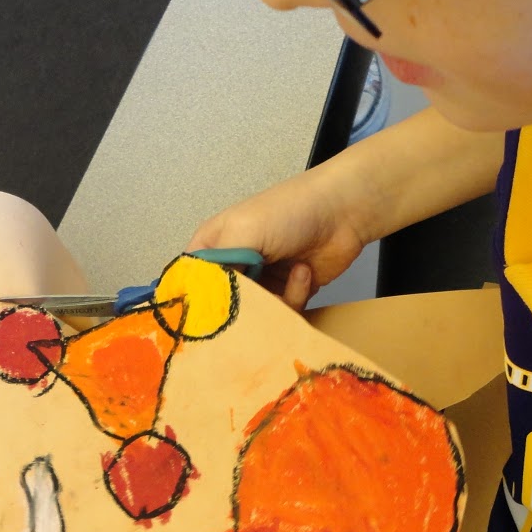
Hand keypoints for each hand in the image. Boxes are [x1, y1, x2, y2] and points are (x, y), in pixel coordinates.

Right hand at [187, 167, 369, 310]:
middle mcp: (234, 266)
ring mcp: (261, 282)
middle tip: (257, 305)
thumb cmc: (289, 211)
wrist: (343, 212)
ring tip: (293, 272)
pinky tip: (303, 272)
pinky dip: (294, 296)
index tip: (203, 320)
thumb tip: (202, 300)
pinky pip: (281, 314)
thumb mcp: (243, 232)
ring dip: (276, 300)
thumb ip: (216, 268)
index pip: (189, 282)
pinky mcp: (287, 294)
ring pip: (254, 316)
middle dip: (241, 310)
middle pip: (222, 307)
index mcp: (214, 246)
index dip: (193, 303)